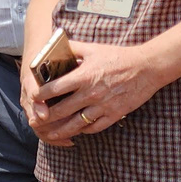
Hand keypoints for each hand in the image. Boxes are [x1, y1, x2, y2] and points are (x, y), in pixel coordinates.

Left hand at [25, 38, 163, 145]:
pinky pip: (94, 127)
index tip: (32, 99)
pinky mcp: (114, 114)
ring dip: (60, 130)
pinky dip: (83, 131)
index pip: (54, 89)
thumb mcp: (93, 49)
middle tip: (34, 122)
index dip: (40, 96)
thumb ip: (72, 48)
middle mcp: (91, 93)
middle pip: (61, 110)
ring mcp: (103, 106)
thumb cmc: (119, 56)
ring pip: (76, 124)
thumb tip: (54, 47)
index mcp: (83, 76)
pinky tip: (75, 132)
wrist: (147, 68)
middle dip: (45, 118)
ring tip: (49, 134)